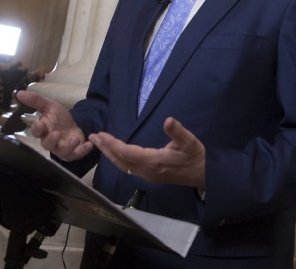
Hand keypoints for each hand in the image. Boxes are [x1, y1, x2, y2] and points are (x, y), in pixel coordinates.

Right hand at [14, 90, 93, 161]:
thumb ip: (35, 100)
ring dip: (68, 146)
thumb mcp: (49, 105)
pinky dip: (83, 151)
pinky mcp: (73, 152)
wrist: (72, 124)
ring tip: (75, 139)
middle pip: (47, 145)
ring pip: (62, 152)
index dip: (38, 129)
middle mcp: (51, 142)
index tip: (41, 124)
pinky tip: (90, 144)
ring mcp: (62, 148)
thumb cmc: (58, 117)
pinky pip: (77, 154)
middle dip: (51, 140)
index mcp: (43, 131)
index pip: (37, 132)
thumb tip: (19, 93)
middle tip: (56, 133)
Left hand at [89, 117, 205, 191]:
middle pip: (120, 161)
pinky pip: (128, 168)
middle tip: (93, 137)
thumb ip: (178, 132)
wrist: (203, 175)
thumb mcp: (190, 142)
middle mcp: (147, 171)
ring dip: (110, 154)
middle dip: (106, 149)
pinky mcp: (149, 176)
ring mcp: (147, 175)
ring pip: (123, 166)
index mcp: (154, 161)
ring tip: (99, 143)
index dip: (113, 144)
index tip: (102, 135)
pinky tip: (114, 153)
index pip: (127, 152)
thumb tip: (168, 120)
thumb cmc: (196, 157)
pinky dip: (117, 159)